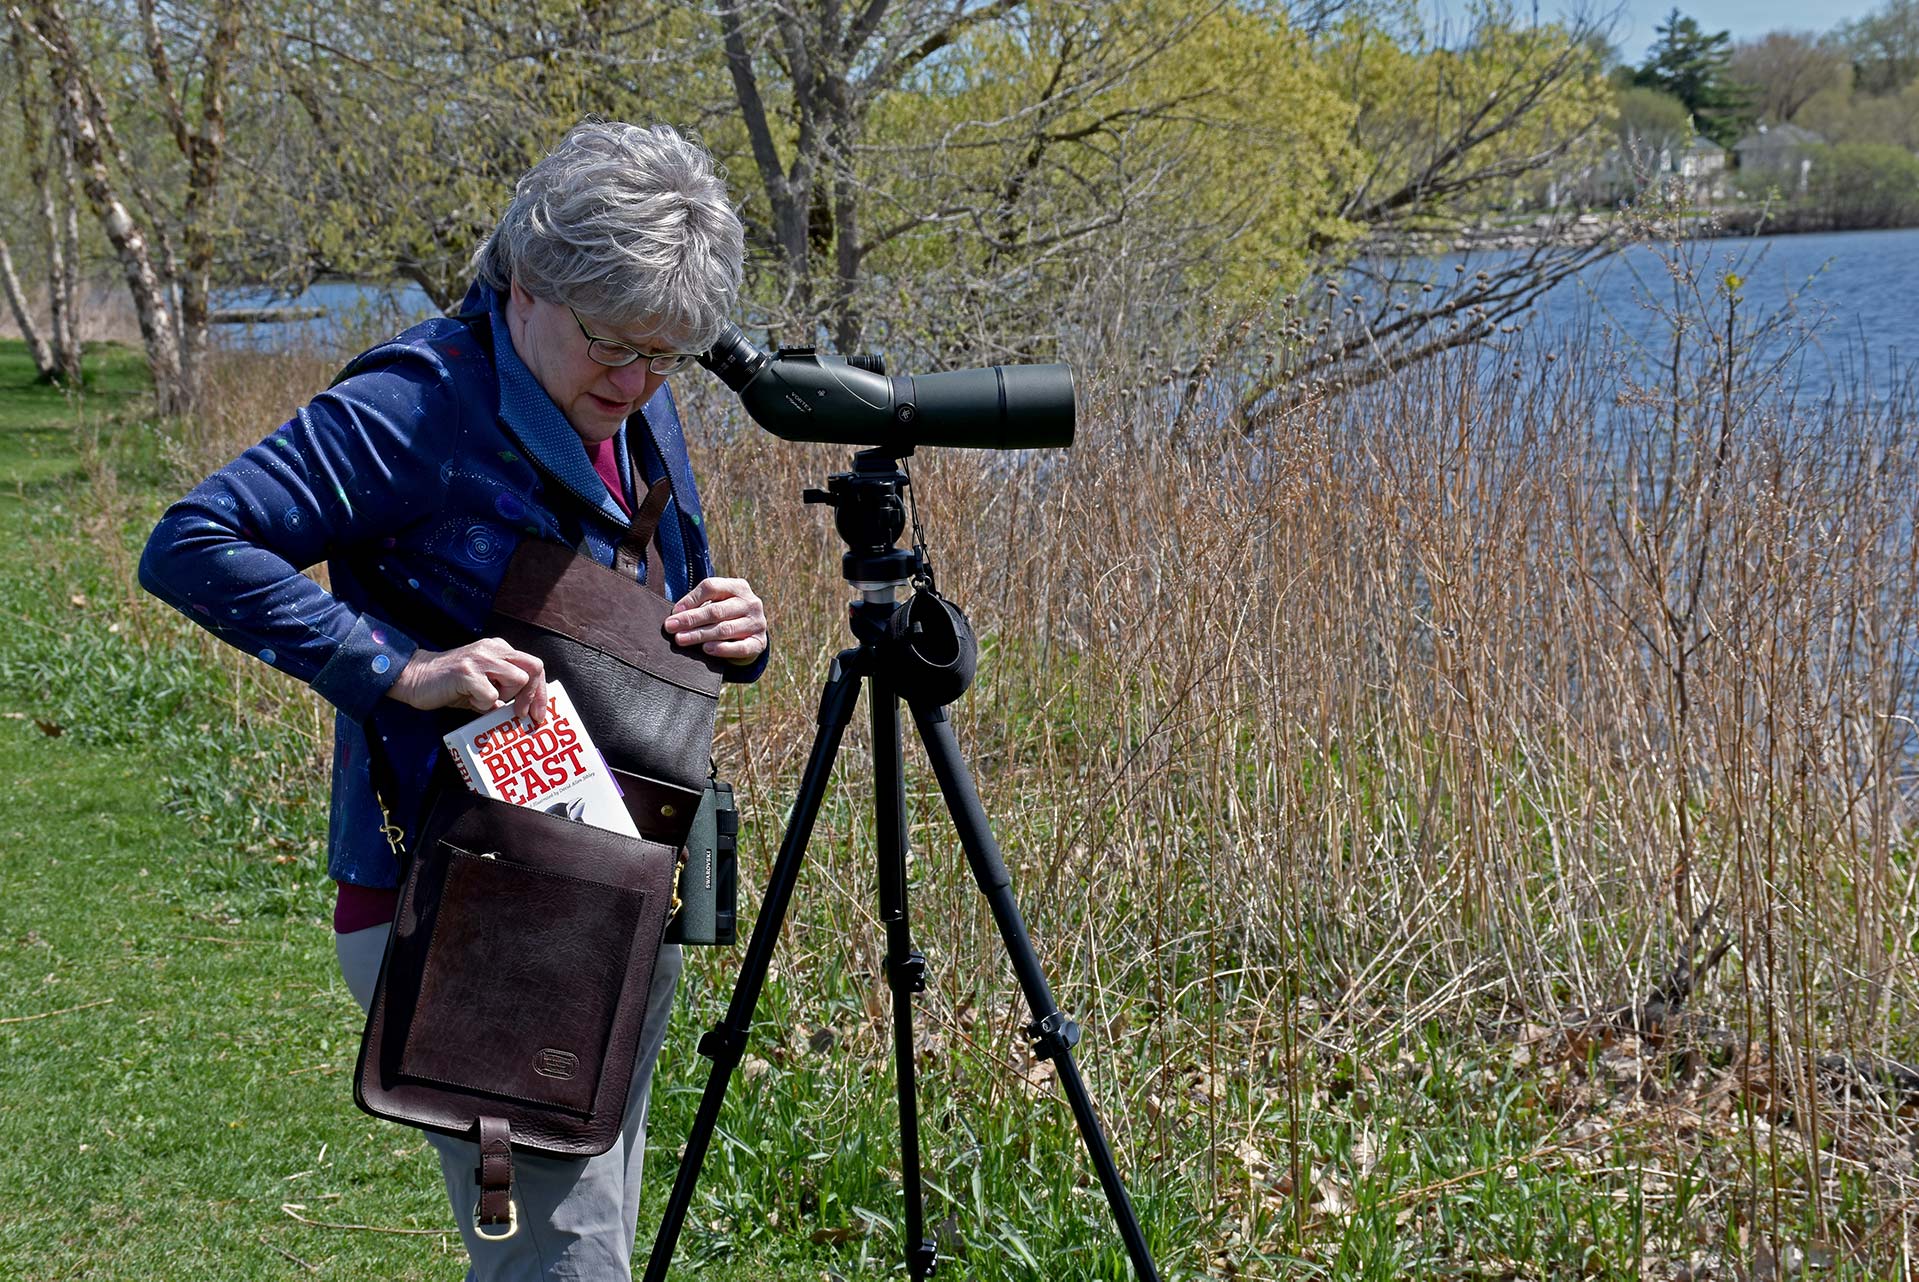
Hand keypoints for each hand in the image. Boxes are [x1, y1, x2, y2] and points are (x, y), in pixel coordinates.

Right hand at [386, 637, 548, 720]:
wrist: (414, 678)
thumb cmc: (451, 685)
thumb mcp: (484, 684)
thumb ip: (505, 691)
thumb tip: (527, 709)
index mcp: (500, 649)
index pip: (535, 666)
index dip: (541, 692)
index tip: (538, 714)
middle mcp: (494, 649)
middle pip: (534, 668)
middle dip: (533, 695)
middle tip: (521, 713)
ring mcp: (481, 659)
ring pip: (517, 680)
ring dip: (504, 697)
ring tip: (481, 698)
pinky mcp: (467, 672)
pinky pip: (491, 695)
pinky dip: (482, 704)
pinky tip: (467, 698)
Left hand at [665, 577, 767, 664]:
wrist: (751, 634)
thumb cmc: (726, 615)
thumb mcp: (717, 602)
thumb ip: (700, 605)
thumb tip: (676, 616)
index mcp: (738, 586)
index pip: (712, 587)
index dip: (691, 599)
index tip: (674, 611)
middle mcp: (751, 603)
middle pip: (716, 610)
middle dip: (691, 619)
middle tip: (670, 627)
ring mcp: (758, 623)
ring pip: (725, 629)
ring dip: (700, 635)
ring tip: (681, 639)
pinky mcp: (759, 642)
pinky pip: (740, 647)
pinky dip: (722, 649)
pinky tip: (706, 649)